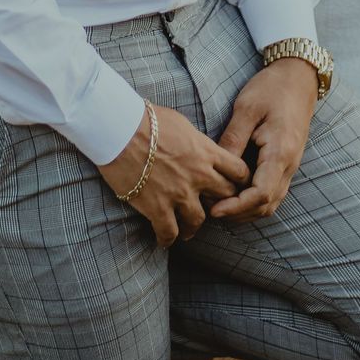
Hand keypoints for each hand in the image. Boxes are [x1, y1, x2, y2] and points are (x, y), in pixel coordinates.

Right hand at [98, 103, 251, 247]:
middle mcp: (199, 175)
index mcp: (206, 151)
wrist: (121, 129)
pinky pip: (169, 232)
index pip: (239, 171)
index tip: (233, 185)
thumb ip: (196, 141)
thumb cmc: (147, 119)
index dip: (239, 181)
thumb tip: (197, 146)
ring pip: (198, 221)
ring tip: (187, 230)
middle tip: (211, 208)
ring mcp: (179, 193)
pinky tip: (164, 240)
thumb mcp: (182, 124)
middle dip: (220, 203)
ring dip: (193, 226)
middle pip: (224, 198)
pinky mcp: (158, 207)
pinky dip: (168, 239)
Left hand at [208, 60, 317, 223]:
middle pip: (266, 205)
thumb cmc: (272, 88)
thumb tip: (217, 169)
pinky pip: (272, 191)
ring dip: (247, 210)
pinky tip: (234, 193)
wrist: (298, 77)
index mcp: (280, 152)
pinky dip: (254, 199)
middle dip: (239, 214)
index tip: (214, 210)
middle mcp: (289, 164)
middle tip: (210, 210)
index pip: (260, 194)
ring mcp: (290, 165)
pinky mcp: (286, 162)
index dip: (236, 207)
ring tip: (219, 205)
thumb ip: (233, 140)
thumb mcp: (246, 108)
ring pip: (271, 202)